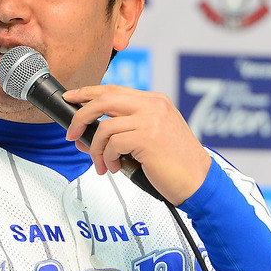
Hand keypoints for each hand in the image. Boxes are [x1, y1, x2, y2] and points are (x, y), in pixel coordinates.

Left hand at [63, 84, 210, 205]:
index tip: (71, 97)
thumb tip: (84, 136)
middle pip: (104, 100)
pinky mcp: (147, 138)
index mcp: (154, 101)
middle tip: (72, 134)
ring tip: (102, 164)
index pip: (113, 89)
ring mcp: (151, 120)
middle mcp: (153, 106)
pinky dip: (107, 158)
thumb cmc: (175, 164)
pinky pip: (112, 144)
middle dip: (81, 117)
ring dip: (96, 149)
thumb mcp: (147, 140)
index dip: (88, 92)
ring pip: (104, 127)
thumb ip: (119, 133)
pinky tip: (115, 167)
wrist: (199, 181)